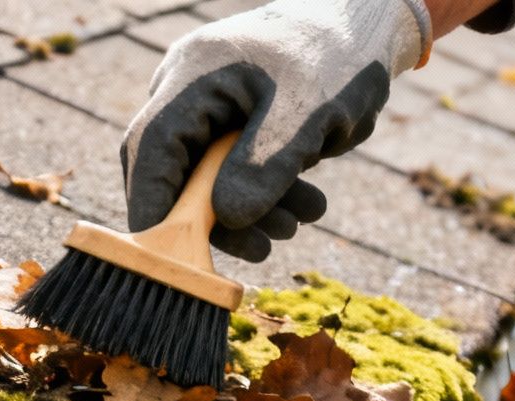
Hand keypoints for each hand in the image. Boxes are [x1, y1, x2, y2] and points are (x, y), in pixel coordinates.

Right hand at [122, 0, 431, 261]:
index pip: (150, 147)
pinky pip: (230, 173)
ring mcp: (206, 107)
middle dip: (215, 219)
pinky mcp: (228, 125)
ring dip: (250, 213)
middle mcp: (188, 89)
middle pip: (174, 171)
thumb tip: (226, 218)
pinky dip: (264, 196)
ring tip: (302, 220)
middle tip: (265, 248)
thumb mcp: (309, 114)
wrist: (364, 29)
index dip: (151, 205)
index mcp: (195, 73)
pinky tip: (304, 206)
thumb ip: (266, 165)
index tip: (166, 256)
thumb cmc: (339, 57)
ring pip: (205, 179)